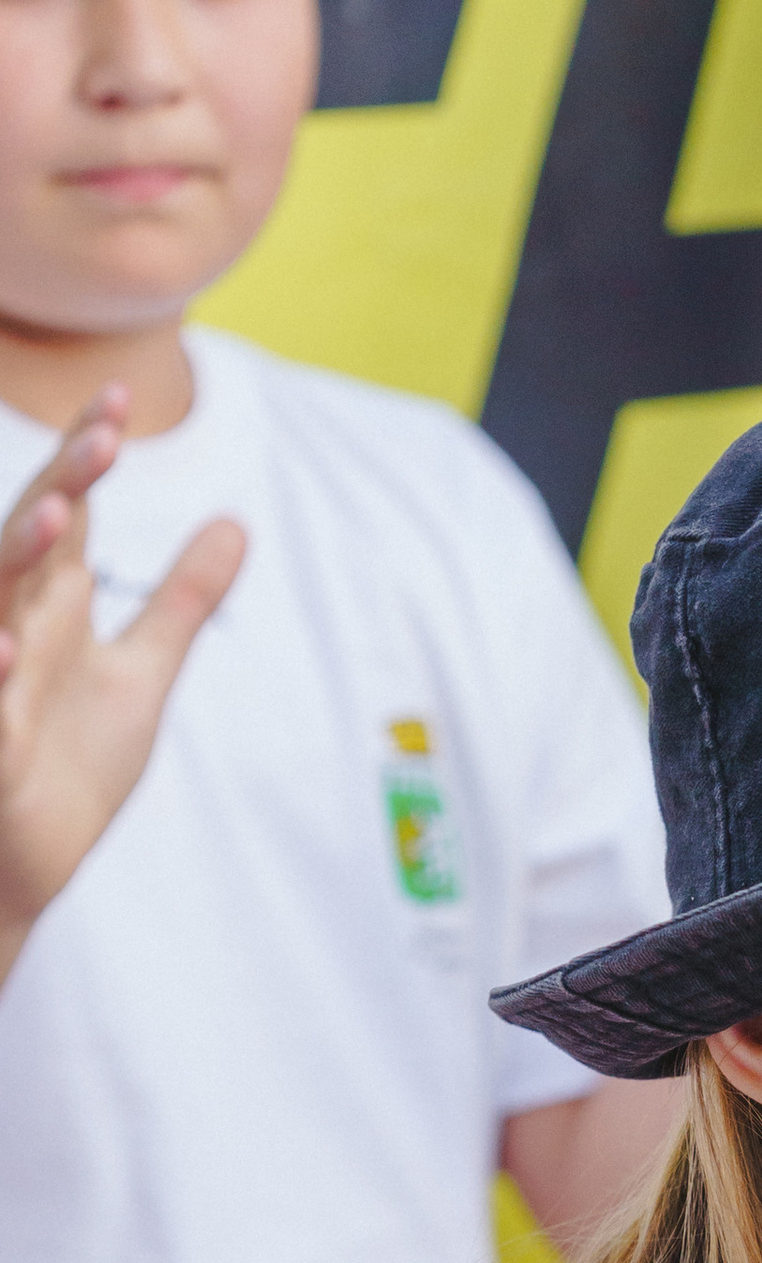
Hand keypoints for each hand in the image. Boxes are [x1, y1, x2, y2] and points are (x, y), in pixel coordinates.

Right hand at [0, 387, 243, 951]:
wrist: (17, 867)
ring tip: (57, 514)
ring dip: (17, 555)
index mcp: (48, 607)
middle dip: (61, 484)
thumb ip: (183, 602)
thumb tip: (236, 524)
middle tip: (104, 432)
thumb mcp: (140, 676)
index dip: (89, 455)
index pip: (66, 512)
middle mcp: (11, 628)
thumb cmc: (63, 767)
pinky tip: (3, 648)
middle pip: (31, 539)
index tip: (122, 395)